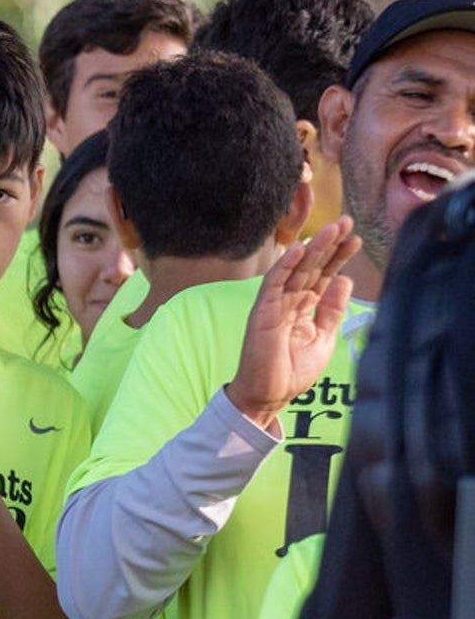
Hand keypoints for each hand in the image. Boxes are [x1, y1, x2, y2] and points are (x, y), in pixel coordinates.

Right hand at [226, 217, 359, 433]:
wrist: (270, 396)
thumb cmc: (293, 372)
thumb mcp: (323, 338)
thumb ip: (332, 309)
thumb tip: (345, 280)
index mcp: (304, 307)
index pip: (323, 275)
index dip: (338, 257)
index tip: (356, 239)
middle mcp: (289, 302)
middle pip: (311, 267)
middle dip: (329, 244)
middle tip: (346, 222)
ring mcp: (274, 305)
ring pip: (295, 270)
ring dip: (312, 248)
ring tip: (331, 229)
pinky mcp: (261, 313)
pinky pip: (273, 284)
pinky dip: (285, 266)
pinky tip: (299, 249)